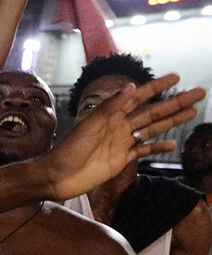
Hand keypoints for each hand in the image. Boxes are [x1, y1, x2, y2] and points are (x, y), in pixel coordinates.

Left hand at [42, 74, 204, 200]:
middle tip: (199, 93)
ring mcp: (121, 142)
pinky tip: (172, 144)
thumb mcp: (89, 126)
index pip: (139, 96)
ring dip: (172, 120)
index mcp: (110, 114)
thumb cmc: (68, 150)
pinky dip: (157, 147)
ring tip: (193, 112)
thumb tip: (131, 86)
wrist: (57, 176)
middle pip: (152, 111)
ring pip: (152, 128)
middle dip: (175, 102)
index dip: (157, 86)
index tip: (176, 77)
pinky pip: (143, 150)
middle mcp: (119, 126)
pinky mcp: (121, 159)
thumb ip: (111, 107)